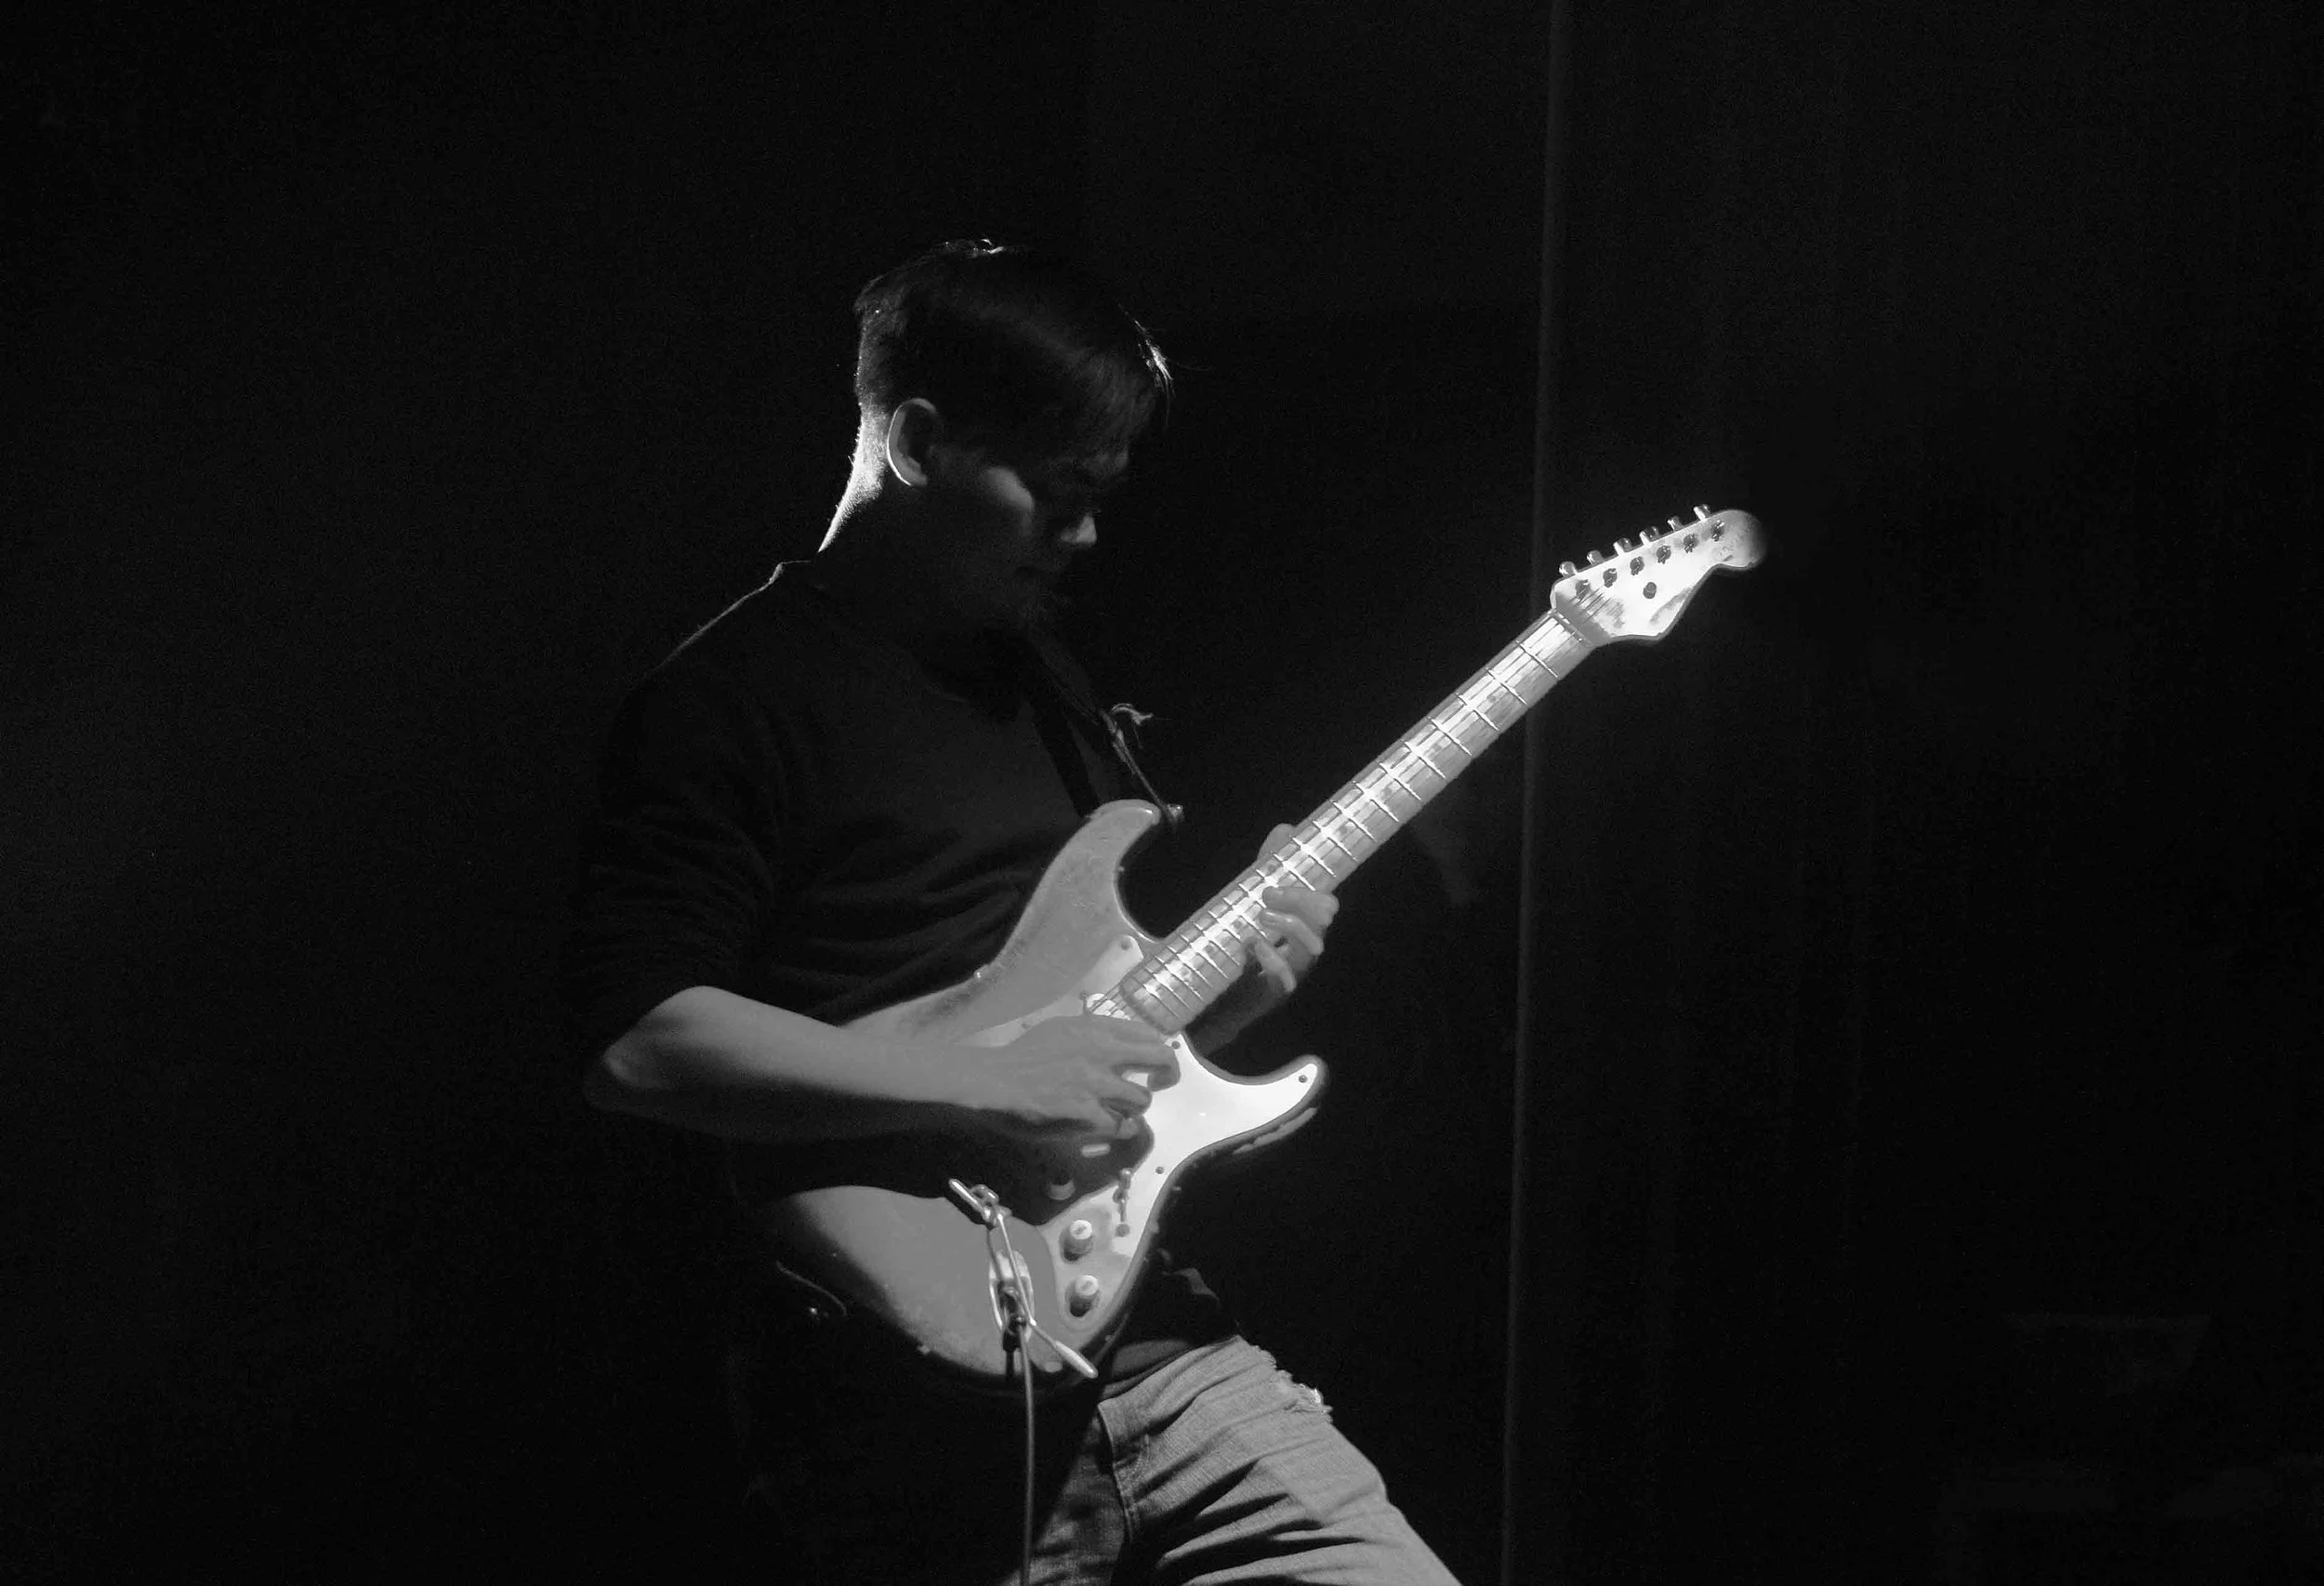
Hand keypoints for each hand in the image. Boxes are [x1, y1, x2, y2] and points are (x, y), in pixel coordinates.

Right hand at [953, 1013, 1178, 1138]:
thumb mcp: (1061, 1029)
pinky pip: (1123, 1126)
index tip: (1151, 1062)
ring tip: (1118, 1111)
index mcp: (1095, 1029)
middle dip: (1168, 1074)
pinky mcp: (1088, 1116)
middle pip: (1161, 1059)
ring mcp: (1097, 1086)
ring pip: (1142, 1100)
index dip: (1158, 1049)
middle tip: (1159, 1085)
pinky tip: (1108, 1128)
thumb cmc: (1023, 1056)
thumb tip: (1121, 1042)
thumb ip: (1094, 1033)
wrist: (995, 1083)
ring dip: (1133, 1108)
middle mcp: (1102, 1053)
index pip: (1149, 1033)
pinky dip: (1120, 1129)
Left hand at [1245, 824, 1337, 994]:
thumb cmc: (1245, 941)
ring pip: (1309, 948)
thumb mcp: (1255, 897)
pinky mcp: (1276, 990)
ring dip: (1288, 926)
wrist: (1220, 991)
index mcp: (1302, 923)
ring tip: (1261, 915)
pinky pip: (1284, 977)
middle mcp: (1304, 947)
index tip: (1293, 880)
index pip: (1326, 905)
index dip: (1320, 893)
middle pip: (1320, 923)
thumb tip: (1287, 828)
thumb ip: (1270, 864)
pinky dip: (1270, 959)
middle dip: (1300, 903)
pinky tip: (1251, 945)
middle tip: (1268, 892)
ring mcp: (1293, 970)